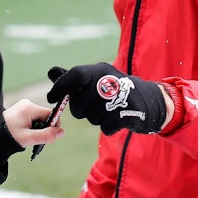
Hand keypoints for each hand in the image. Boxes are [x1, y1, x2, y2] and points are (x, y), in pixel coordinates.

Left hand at [3, 98, 65, 147]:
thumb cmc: (8, 136)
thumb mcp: (28, 138)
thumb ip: (46, 136)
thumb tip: (62, 132)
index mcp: (29, 108)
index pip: (50, 114)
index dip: (53, 125)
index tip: (50, 136)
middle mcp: (27, 104)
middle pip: (45, 116)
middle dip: (45, 128)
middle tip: (37, 139)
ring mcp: (23, 106)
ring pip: (39, 117)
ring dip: (38, 127)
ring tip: (29, 137)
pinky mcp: (20, 110)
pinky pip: (33, 117)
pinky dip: (32, 125)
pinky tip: (26, 132)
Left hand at [47, 63, 166, 135]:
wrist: (147, 99)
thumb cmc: (115, 87)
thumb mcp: (96, 77)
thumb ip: (72, 78)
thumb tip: (51, 72)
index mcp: (99, 70)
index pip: (75, 75)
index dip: (60, 87)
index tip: (50, 98)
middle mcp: (106, 82)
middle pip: (78, 104)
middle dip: (81, 109)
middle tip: (92, 105)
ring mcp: (114, 99)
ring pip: (91, 117)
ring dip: (96, 117)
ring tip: (108, 108)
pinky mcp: (122, 116)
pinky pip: (104, 127)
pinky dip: (109, 125)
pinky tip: (116, 117)